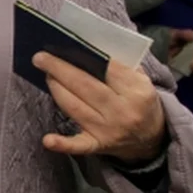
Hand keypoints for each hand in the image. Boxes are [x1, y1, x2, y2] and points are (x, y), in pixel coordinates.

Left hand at [34, 53, 165, 163]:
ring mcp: (109, 130)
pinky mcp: (98, 145)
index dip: (84, 56)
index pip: (108, 69)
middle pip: (85, 86)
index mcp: (137, 90)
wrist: (152, 138)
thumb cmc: (139, 101)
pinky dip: (62, 143)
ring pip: (75, 107)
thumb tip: (87, 48)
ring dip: (56, 89)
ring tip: (46, 75)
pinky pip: (79, 145)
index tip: (65, 47)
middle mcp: (123, 111)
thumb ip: (120, 65)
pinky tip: (47, 140)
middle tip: (41, 57)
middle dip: (60, 69)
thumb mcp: (140, 81)